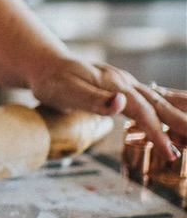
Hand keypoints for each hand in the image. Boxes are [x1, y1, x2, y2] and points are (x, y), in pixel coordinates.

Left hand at [28, 56, 185, 163]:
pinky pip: (148, 98)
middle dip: (180, 122)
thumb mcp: (67, 92)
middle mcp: (124, 82)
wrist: (44, 64)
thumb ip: (94, 100)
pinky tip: (170, 115)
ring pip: (156, 99)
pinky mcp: (120, 86)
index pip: (143, 112)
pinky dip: (163, 108)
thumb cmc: (53, 80)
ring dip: (175, 114)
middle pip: (158, 103)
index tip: (170, 153)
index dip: (158, 133)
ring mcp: (123, 83)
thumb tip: (121, 103)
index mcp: (114, 85)